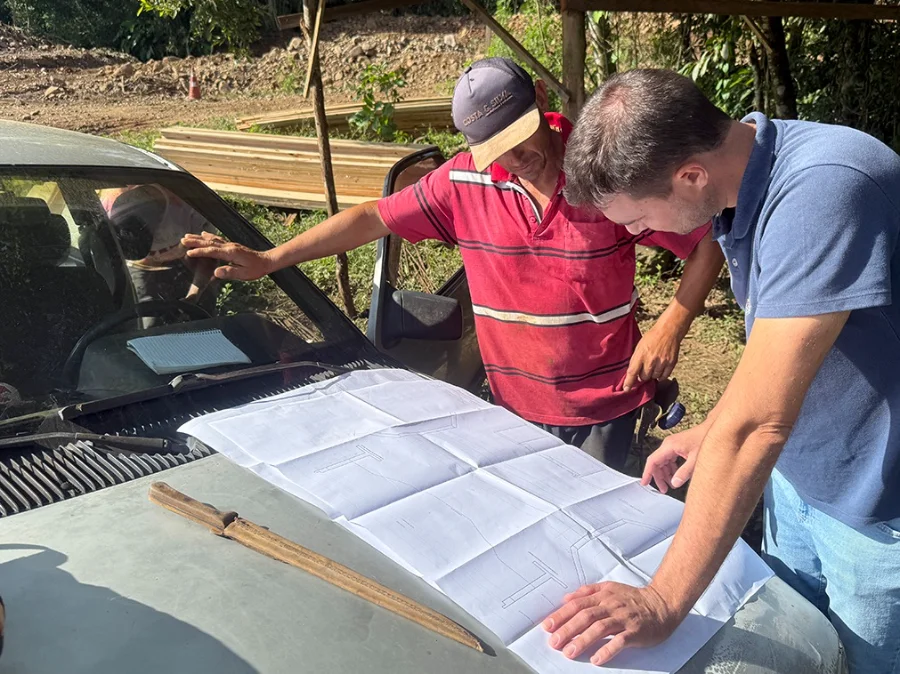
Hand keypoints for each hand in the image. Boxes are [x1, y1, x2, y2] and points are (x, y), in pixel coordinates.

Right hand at [182, 232, 273, 280]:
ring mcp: (230, 245)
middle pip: (209, 242)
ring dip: (199, 238)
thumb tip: (215, 272)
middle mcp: (229, 246)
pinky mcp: (231, 245)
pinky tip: (204, 234)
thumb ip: (230, 272)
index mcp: (231, 253)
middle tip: (182, 240)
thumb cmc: (256, 269)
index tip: (189, 253)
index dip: (200, 252)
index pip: (212, 252)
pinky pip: (217, 239)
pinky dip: (209, 236)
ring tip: (187, 236)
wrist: (266, 261)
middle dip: (195, 241)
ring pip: (212, 239)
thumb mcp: (244, 274)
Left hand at [542, 582, 680, 665]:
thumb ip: (587, 591)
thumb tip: (566, 598)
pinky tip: (597, 659)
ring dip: (583, 640)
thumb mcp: (609, 588)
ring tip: (570, 652)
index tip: (548, 626)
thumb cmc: (633, 598)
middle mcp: (611, 605)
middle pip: (585, 616)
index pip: (577, 604)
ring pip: (600, 628)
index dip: (561, 615)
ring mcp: (623, 618)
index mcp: (603, 596)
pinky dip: (607, 649)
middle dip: (567, 629)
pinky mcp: (635, 631)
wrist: (661, 604)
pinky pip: (620, 641)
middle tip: (554, 642)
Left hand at [622, 322, 682, 391]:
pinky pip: (664, 376)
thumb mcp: (639, 346)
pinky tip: (660, 368)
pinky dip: (661, 375)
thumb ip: (636, 360)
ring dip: (652, 374)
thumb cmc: (651, 338)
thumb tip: (633, 374)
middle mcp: (651, 360)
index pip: (632, 372)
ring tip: (653, 364)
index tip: (626, 389)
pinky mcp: (671, 363)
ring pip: (654, 377)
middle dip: (642, 375)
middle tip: (645, 367)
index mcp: (640, 355)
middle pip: (644, 377)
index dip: (629, 382)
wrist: (668, 331)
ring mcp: (662, 362)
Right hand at [640, 422, 706, 492]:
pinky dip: (671, 469)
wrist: (712, 429)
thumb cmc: (705, 439)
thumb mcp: (695, 459)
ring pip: (663, 462)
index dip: (647, 473)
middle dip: (659, 477)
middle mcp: (668, 445)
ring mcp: (672, 446)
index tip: (644, 483)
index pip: (652, 461)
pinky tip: (677, 475)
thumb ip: (684, 472)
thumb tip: (675, 483)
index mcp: (669, 446)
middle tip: (664, 489)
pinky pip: (669, 460)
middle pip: (657, 463)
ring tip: (672, 485)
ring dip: (665, 474)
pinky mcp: (677, 447)